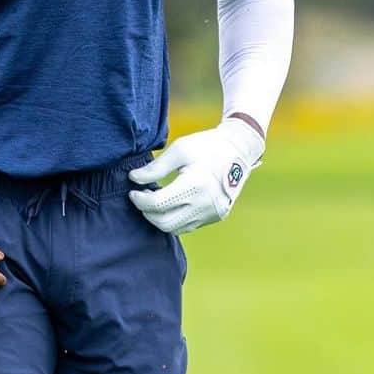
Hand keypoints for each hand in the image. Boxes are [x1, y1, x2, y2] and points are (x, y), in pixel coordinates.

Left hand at [127, 118, 264, 234]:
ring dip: (160, 218)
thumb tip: (133, 179)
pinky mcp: (217, 215)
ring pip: (176, 228)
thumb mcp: (180, 149)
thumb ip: (156, 167)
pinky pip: (189, 225)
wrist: (240, 149)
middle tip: (143, 198)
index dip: (139, 200)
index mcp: (195, 184)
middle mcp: (205, 203)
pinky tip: (173, 204)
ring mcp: (213, 212)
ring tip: (157, 201)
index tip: (133, 191)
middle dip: (147, 213)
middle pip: (163, 223)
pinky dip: (176, 219)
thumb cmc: (208, 146)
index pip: (157, 204)